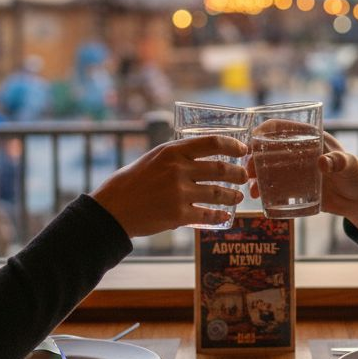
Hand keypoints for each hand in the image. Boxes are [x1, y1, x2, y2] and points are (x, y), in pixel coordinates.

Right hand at [91, 134, 248, 235]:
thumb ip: (177, 156)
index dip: (233, 146)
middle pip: (221, 169)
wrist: (113, 208)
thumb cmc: (132, 181)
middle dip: (238, 174)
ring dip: (232, 195)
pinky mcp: (178, 215)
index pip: (212, 143)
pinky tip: (224, 216)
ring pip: (218, 193)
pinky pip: (208, 214)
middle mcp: (178, 170)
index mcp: (172, 151)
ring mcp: (179, 193)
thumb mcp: (154, 158)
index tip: (243, 150)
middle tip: (244, 176)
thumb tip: (204, 153)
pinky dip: (219, 215)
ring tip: (237, 196)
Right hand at [246, 131, 357, 233]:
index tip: (252, 140)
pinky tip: (258, 198)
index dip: (265, 130)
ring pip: (269, 169)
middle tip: (248, 172)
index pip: (283, 127)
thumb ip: (339, 162)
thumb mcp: (351, 166)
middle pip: (269, 148)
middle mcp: (299, 152)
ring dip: (257, 176)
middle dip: (255, 158)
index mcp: (311, 138)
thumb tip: (323, 162)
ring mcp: (295, 170)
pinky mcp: (295, 187)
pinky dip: (264, 191)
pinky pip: (275, 187)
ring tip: (252, 190)